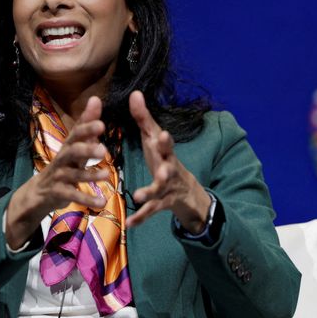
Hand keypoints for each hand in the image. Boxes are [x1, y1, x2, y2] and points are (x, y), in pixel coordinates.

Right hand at [5, 96, 109, 248]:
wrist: (39, 193)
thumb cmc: (63, 166)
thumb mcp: (75, 146)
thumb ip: (86, 125)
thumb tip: (96, 99)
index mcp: (68, 146)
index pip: (76, 134)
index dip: (87, 128)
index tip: (101, 124)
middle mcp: (63, 159)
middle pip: (72, 152)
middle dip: (86, 149)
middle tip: (103, 150)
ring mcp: (59, 177)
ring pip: (74, 175)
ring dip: (90, 175)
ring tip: (107, 175)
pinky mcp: (58, 193)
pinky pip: (73, 196)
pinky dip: (87, 199)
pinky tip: (102, 202)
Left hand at [126, 91, 211, 232]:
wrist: (186, 192)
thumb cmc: (163, 159)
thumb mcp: (153, 139)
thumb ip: (143, 118)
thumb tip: (135, 92)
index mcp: (165, 153)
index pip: (166, 145)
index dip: (164, 141)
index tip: (162, 135)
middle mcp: (168, 169)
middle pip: (168, 168)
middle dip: (165, 168)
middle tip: (162, 171)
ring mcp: (166, 188)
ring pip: (159, 191)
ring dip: (149, 193)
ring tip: (137, 196)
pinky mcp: (162, 203)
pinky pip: (151, 211)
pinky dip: (141, 218)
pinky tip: (130, 224)